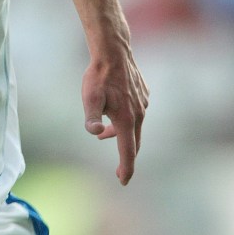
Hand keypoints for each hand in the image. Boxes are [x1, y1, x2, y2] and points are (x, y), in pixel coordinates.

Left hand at [82, 48, 148, 185]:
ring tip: (105, 134)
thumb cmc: (99, 77)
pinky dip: (127, 120)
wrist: (114, 52)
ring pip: (135, 127)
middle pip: (134, 142)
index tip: (124, 181)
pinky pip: (137, 114)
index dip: (126, 168)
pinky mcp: (144, 95)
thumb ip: (92, 118)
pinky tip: (115, 111)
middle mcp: (139, 113)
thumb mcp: (89, 99)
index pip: (128, 150)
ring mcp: (143, 104)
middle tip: (120, 171)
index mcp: (126, 119)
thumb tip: (96, 134)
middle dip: (127, 157)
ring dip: (122, 134)